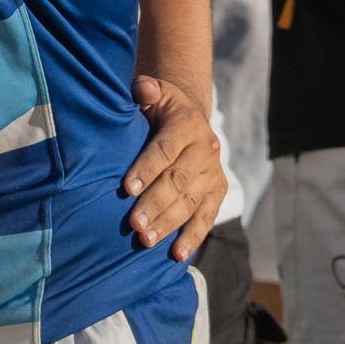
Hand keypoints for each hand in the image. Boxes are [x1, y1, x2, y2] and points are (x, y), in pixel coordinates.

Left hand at [122, 75, 225, 260]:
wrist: (188, 115)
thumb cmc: (158, 104)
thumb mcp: (152, 89)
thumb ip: (144, 89)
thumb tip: (142, 90)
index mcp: (187, 124)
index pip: (165, 150)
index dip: (146, 169)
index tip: (126, 189)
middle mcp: (206, 150)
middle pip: (178, 181)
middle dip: (155, 204)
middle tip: (134, 224)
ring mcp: (214, 173)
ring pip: (190, 203)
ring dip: (168, 224)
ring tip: (146, 240)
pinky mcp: (217, 192)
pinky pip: (206, 217)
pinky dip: (192, 237)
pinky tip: (176, 255)